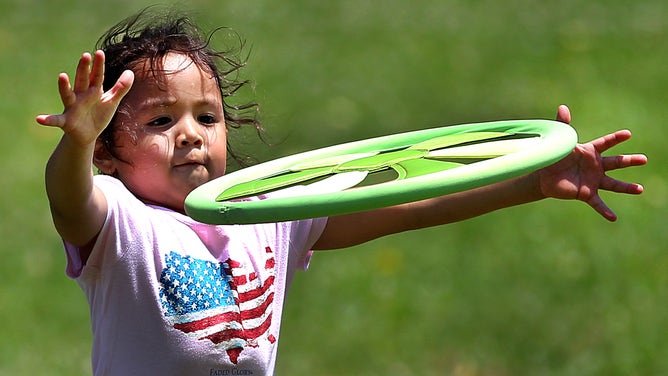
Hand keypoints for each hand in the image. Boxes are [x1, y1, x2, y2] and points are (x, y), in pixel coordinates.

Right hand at [36, 50, 133, 145]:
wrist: (88, 135)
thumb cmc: (98, 115)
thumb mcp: (111, 101)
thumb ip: (120, 87)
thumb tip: (130, 72)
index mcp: (92, 90)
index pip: (96, 76)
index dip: (98, 65)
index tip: (100, 52)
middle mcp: (80, 96)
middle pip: (82, 80)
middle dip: (84, 69)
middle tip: (85, 56)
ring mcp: (72, 107)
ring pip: (67, 95)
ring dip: (64, 86)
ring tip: (62, 76)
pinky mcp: (66, 121)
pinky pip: (56, 120)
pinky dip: (48, 120)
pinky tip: (39, 119)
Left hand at [538, 105, 646, 220]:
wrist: (545, 177)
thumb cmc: (555, 157)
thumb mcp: (559, 142)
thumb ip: (563, 125)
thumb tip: (562, 107)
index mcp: (590, 152)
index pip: (606, 143)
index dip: (615, 138)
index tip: (628, 134)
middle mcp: (596, 166)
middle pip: (616, 163)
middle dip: (630, 161)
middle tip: (644, 159)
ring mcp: (593, 181)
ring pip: (613, 184)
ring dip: (626, 187)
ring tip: (640, 189)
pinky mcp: (586, 193)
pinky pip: (597, 203)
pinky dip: (605, 210)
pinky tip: (613, 218)